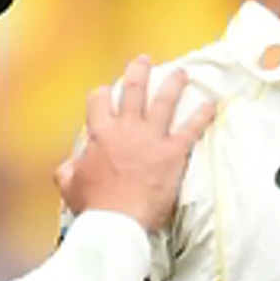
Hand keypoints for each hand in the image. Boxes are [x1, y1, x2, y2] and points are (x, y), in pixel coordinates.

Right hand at [58, 57, 217, 238]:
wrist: (116, 220)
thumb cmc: (93, 204)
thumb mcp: (70, 184)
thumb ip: (68, 169)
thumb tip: (68, 165)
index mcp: (101, 133)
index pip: (98, 102)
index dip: (101, 94)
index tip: (105, 92)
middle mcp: (127, 128)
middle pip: (133, 90)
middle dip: (138, 71)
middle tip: (144, 60)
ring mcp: (151, 139)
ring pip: (164, 101)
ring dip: (173, 84)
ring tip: (181, 73)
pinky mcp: (172, 153)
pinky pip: (191, 129)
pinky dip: (202, 116)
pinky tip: (211, 104)